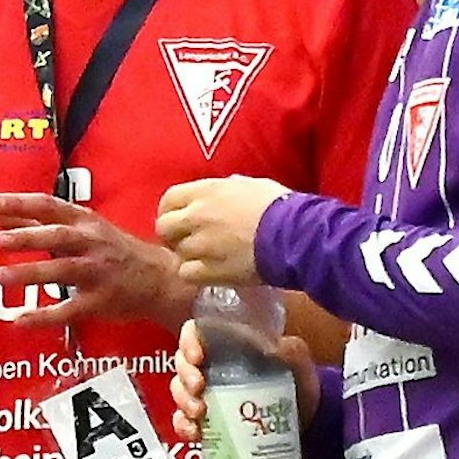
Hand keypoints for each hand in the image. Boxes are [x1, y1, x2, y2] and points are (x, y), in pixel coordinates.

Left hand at [0, 192, 192, 330]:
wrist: (159, 278)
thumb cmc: (112, 249)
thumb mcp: (81, 228)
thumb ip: (37, 221)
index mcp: (84, 222)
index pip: (49, 206)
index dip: (20, 203)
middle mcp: (91, 243)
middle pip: (58, 237)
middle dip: (28, 237)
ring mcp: (98, 273)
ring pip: (63, 271)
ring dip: (32, 274)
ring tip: (1, 277)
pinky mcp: (101, 301)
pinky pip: (70, 310)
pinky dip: (45, 317)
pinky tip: (20, 321)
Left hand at [155, 176, 289, 284]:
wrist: (294, 235)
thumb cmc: (280, 206)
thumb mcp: (251, 185)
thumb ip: (229, 188)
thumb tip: (223, 191)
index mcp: (206, 191)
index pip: (169, 199)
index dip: (170, 210)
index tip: (179, 218)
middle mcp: (197, 216)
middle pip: (164, 227)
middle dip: (172, 235)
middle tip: (187, 241)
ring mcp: (200, 244)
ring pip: (176, 252)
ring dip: (187, 255)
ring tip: (206, 258)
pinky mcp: (209, 270)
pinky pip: (186, 273)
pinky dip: (194, 273)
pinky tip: (209, 272)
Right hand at [169, 319, 319, 440]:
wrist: (310, 423)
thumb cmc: (300, 383)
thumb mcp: (299, 360)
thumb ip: (291, 350)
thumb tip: (277, 348)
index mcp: (228, 344)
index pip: (196, 333)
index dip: (188, 341)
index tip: (197, 357)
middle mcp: (213, 367)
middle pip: (181, 363)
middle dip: (184, 375)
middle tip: (198, 388)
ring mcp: (209, 395)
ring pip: (179, 391)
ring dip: (183, 401)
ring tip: (199, 413)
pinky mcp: (210, 422)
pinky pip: (184, 421)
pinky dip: (183, 426)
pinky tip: (194, 433)